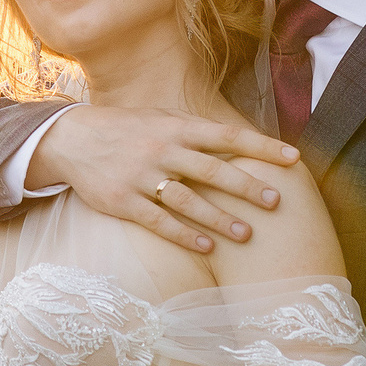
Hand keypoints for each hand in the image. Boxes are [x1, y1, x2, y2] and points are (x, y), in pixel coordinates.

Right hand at [35, 106, 300, 253]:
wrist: (72, 139)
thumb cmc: (127, 129)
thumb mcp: (161, 119)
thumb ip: (197, 131)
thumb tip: (242, 142)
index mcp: (177, 126)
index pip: (228, 135)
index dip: (262, 146)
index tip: (293, 158)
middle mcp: (163, 149)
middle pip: (212, 169)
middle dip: (246, 186)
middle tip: (275, 202)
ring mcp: (142, 176)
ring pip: (189, 199)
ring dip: (219, 218)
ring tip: (246, 233)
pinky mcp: (124, 200)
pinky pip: (158, 220)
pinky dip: (184, 234)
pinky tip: (207, 246)